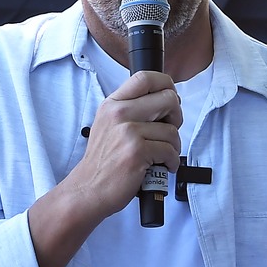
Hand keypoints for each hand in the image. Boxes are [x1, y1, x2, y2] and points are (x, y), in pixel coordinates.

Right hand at [67, 70, 180, 220]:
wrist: (88, 189)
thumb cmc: (103, 162)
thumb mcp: (108, 125)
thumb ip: (130, 110)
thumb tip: (165, 101)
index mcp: (113, 104)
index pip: (145, 77)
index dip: (166, 84)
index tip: (170, 97)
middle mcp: (119, 114)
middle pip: (167, 99)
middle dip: (177, 116)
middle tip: (170, 130)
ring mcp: (128, 133)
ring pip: (172, 130)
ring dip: (174, 146)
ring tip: (162, 155)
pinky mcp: (137, 152)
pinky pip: (170, 151)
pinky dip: (171, 161)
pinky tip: (162, 166)